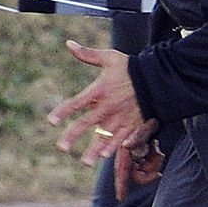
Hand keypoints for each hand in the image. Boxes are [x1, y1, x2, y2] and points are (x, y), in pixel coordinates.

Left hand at [47, 40, 147, 165]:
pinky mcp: (131, 124)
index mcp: (100, 90)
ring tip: (86, 162)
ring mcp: (120, 117)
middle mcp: (108, 106)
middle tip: (62, 147)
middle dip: (73, 135)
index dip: (63, 111)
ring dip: (94, 150)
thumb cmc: (130, 67)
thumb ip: (88, 54)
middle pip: (86, 123)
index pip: (77, 103)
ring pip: (104, 136)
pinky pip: (121, 138)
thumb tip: (69, 44)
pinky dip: (114, 147)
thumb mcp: (109, 58)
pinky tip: (106, 156)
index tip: (51, 121)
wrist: (156, 78)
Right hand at [114, 120, 163, 201]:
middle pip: (137, 172)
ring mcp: (136, 151)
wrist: (152, 107)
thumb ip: (136, 136)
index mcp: (126, 148)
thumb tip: (127, 146)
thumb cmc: (146, 114)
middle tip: (158, 166)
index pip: (122, 170)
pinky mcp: (143, 149)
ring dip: (153, 162)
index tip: (121, 197)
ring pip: (145, 167)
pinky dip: (155, 156)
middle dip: (149, 171)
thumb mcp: (143, 124)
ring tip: (157, 148)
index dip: (121, 184)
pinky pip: (150, 160)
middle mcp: (130, 152)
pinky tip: (156, 145)